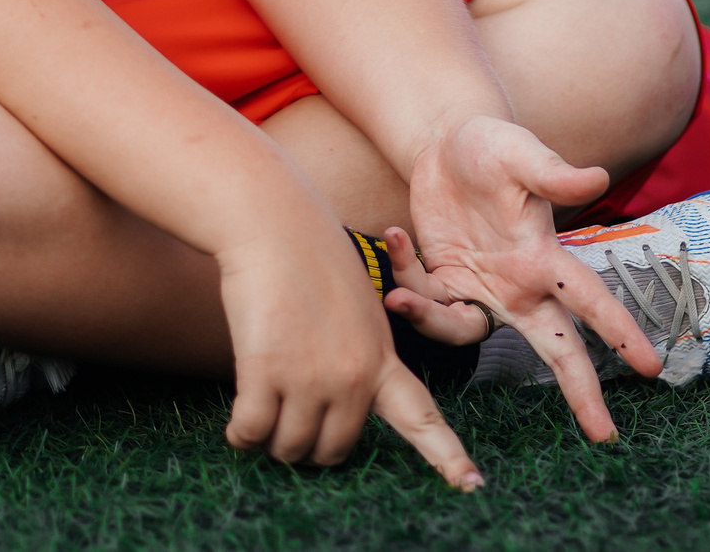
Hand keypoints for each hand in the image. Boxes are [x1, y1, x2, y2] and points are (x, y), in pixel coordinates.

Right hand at [215, 224, 483, 490]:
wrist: (275, 223)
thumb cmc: (310, 258)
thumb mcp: (357, 309)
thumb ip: (356, 358)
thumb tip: (328, 413)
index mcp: (382, 358)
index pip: (422, 417)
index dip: (447, 456)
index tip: (472, 485)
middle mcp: (355, 374)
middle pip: (333, 450)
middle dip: (307, 446)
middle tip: (286, 421)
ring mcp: (313, 375)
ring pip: (290, 447)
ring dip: (270, 441)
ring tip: (259, 410)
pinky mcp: (268, 371)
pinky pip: (252, 432)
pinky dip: (240, 435)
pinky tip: (236, 426)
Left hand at [379, 116, 660, 441]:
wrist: (445, 141)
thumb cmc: (493, 145)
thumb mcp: (521, 153)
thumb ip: (554, 172)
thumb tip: (598, 176)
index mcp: (544, 257)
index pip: (590, 300)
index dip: (619, 333)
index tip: (649, 369)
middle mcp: (519, 283)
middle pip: (557, 346)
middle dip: (580, 390)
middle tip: (604, 434)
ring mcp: (480, 288)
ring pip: (466, 334)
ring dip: (431, 322)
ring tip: (400, 293)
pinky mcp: (443, 282)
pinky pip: (425, 303)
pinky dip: (405, 278)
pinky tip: (394, 236)